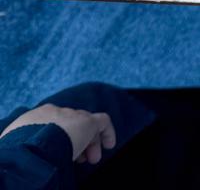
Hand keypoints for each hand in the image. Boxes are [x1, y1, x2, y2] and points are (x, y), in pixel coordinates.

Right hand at [1, 104, 115, 163]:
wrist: (31, 147)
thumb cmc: (19, 152)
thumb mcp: (18, 144)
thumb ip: (29, 143)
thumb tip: (34, 155)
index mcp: (35, 118)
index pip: (51, 124)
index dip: (59, 138)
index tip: (61, 153)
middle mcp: (54, 113)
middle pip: (69, 124)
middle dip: (75, 141)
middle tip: (79, 159)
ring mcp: (71, 115)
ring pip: (84, 124)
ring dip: (89, 142)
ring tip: (91, 159)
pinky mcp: (87, 121)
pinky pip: (102, 121)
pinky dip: (107, 132)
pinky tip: (109, 144)